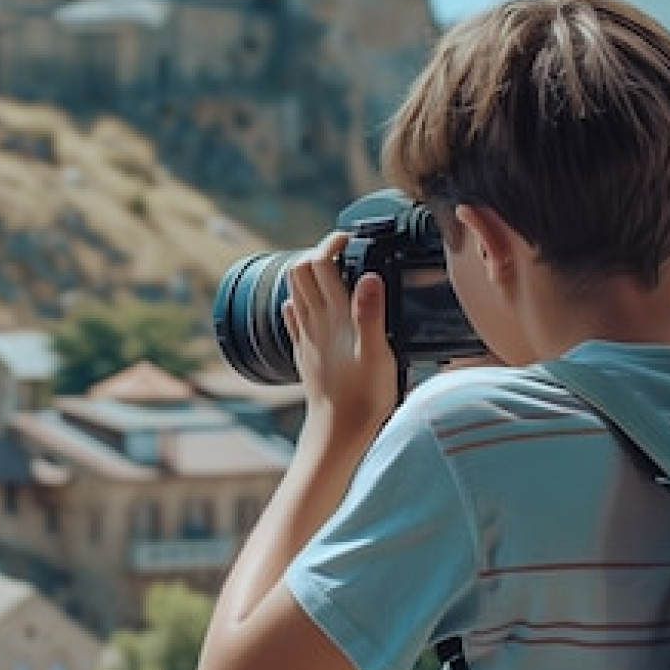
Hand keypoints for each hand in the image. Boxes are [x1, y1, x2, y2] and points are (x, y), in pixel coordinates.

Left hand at [281, 232, 398, 434]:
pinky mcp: (304, 351)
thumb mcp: (377, 354)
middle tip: (341, 252)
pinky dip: (300, 301)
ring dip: (308, 274)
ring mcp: (306, 336)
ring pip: (294, 290)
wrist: (337, 432)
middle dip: (317, 253)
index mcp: (334, 317)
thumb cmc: (362, 398)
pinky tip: (313, 306)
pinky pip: (292, 317)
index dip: (331, 243)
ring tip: (333, 273)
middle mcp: (314, 322)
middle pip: (299, 271)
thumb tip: (369, 276)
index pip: (320, 264)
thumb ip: (371, 313)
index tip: (348, 238)